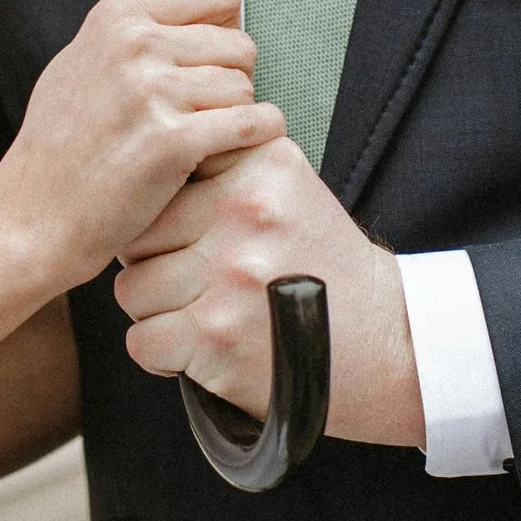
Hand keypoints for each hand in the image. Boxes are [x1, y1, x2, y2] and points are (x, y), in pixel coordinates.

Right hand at [0, 0, 283, 287]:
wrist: (33, 215)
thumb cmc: (59, 142)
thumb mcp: (85, 54)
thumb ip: (136, 2)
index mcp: (117, 17)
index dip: (224, 27)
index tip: (207, 58)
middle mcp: (136, 45)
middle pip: (240, 44)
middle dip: (231, 80)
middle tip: (199, 112)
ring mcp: (154, 92)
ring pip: (244, 87)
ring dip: (234, 117)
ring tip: (197, 139)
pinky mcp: (174, 141)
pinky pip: (253, 125)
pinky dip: (252, 141)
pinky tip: (223, 155)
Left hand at [112, 138, 425, 447]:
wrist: (388, 345)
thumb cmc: (324, 269)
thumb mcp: (290, 192)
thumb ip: (223, 171)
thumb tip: (134, 176)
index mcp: (263, 165)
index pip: (166, 173)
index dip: (168, 211)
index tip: (193, 232)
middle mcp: (246, 211)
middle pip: (139, 233)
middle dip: (156, 263)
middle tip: (198, 283)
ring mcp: (231, 274)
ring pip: (132, 289)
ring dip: (158, 312)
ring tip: (206, 314)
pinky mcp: (219, 335)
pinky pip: (142, 341)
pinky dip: (165, 356)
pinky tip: (205, 350)